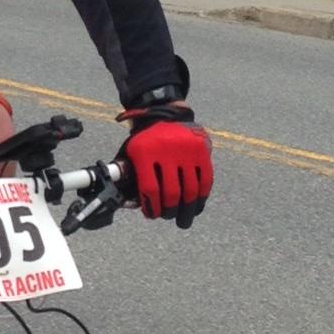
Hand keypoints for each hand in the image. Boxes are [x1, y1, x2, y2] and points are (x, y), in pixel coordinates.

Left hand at [120, 108, 213, 228]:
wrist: (165, 114)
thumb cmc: (145, 141)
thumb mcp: (131, 153)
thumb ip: (128, 176)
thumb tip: (130, 204)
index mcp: (145, 152)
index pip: (150, 189)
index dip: (152, 207)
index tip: (152, 215)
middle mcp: (167, 151)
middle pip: (171, 192)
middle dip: (169, 211)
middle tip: (168, 217)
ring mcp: (187, 151)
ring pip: (190, 190)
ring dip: (187, 210)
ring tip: (182, 220)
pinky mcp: (201, 151)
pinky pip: (205, 180)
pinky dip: (201, 197)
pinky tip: (196, 207)